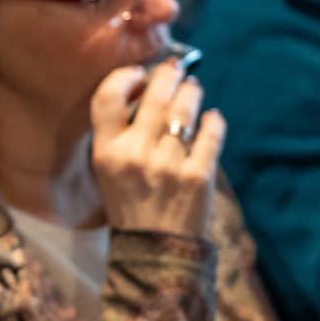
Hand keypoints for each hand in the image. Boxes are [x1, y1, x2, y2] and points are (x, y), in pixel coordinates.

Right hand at [89, 58, 225, 235]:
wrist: (156, 251)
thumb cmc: (132, 206)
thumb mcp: (109, 172)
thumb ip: (120, 135)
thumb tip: (146, 89)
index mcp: (106, 153)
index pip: (108, 96)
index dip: (125, 76)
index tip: (139, 74)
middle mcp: (135, 155)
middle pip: (155, 94)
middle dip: (169, 74)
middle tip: (175, 69)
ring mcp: (168, 165)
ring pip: (185, 109)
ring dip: (191, 92)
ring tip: (193, 89)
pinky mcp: (198, 176)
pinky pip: (210, 132)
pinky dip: (213, 120)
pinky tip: (211, 118)